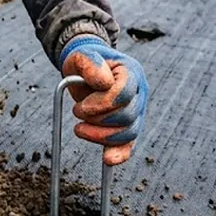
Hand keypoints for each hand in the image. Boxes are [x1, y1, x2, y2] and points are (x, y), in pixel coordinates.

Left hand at [60, 34, 148, 165]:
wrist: (85, 69)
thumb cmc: (85, 61)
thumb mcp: (82, 55)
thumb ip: (90, 63)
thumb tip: (104, 81)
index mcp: (131, 72)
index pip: (124, 93)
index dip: (103, 103)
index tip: (82, 106)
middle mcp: (139, 92)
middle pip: (127, 115)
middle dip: (99, 119)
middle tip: (77, 112)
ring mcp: (136, 110)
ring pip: (128, 132)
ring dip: (101, 135)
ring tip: (80, 128)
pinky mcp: (128, 126)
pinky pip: (129, 143)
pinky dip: (120, 153)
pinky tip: (108, 159)